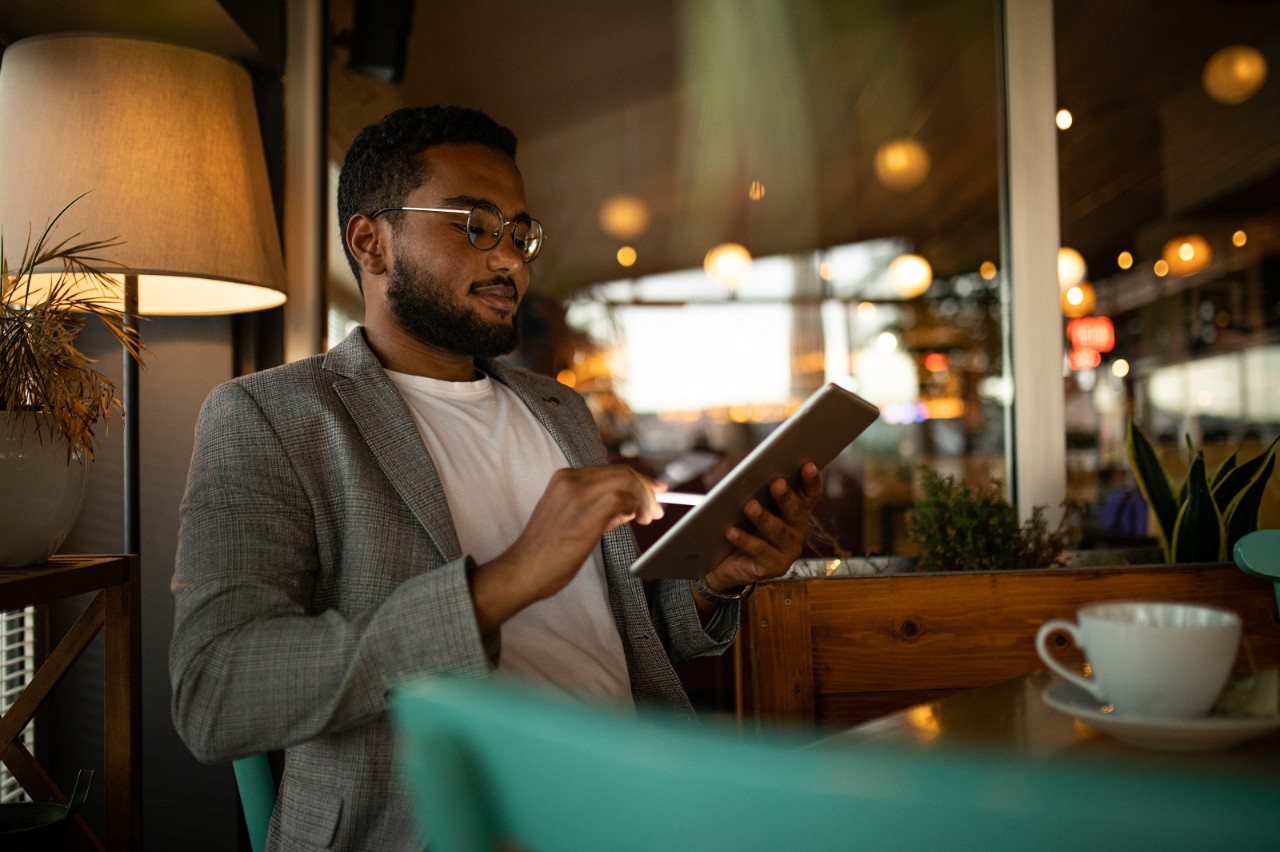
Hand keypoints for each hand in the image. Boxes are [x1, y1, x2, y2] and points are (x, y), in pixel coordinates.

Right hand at [470, 465, 663, 630]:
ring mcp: (577, 494)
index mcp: (564, 478)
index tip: (654, 489)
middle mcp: (570, 480)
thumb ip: (598, 508)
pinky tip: (635, 520)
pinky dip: (635, 507)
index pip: (610, 470)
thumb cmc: (546, 551)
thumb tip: (628, 506)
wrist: (523, 570)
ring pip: (626, 482)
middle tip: (657, 509)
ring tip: (648, 518)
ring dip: (644, 499)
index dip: (637, 479)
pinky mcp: (586, 513)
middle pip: (622, 472)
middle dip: (646, 489)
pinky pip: (622, 499)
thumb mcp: (571, 518)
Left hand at [699, 462, 823, 594]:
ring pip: (778, 532)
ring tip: (750, 506)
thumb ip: (751, 485)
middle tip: (777, 483)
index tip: (807, 465)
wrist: (724, 562)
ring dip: (764, 518)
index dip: (811, 479)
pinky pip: (759, 551)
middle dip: (786, 497)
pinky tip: (731, 531)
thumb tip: (743, 470)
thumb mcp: (746, 501)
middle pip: (796, 511)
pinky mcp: (773, 566)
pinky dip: (744, 540)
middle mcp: (798, 530)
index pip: (811, 493)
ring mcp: (788, 550)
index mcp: (797, 510)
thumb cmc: (740, 523)